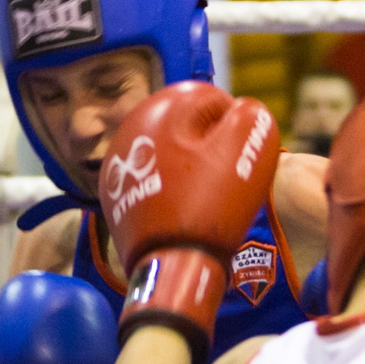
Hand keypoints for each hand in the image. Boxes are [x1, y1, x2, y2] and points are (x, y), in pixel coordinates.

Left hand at [99, 81, 279, 360]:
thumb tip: (243, 108)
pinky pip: (150, 176)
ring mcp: (117, 160)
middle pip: (184, 124)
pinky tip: (181, 206)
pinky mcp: (112, 190)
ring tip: (204, 194)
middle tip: (224, 176)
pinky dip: (167, 184)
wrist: (172, 265)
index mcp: (162, 107)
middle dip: (208, 144)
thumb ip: (251, 115)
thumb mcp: (248, 152)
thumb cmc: (212, 205)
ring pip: (166, 149)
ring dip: (188, 164)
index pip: (211, 98)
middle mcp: (130, 126)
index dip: (236, 127)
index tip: (241, 157)